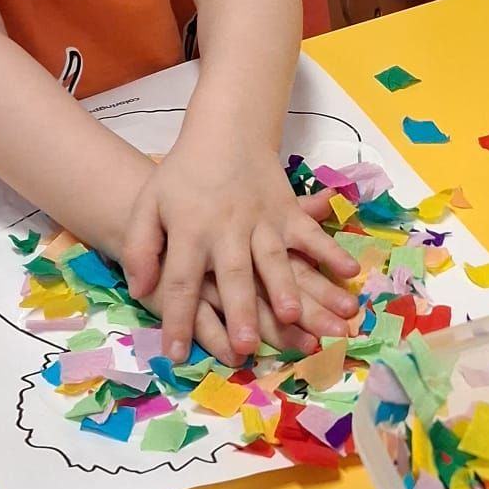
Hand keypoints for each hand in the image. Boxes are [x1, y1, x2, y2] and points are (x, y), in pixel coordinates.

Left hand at [123, 141, 360, 362]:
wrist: (225, 132)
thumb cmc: (183, 176)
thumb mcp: (149, 205)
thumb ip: (139, 247)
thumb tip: (140, 290)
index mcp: (190, 231)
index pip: (180, 281)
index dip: (177, 318)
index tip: (176, 356)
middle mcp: (227, 230)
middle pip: (233, 276)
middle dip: (239, 312)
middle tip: (244, 348)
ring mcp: (262, 221)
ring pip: (274, 259)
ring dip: (285, 288)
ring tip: (293, 316)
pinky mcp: (288, 212)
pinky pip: (311, 235)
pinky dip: (331, 252)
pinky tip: (349, 272)